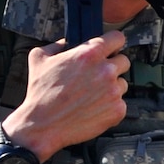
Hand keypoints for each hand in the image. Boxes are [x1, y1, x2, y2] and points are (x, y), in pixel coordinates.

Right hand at [5, 30, 132, 161]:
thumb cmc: (40, 93)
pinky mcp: (118, 110)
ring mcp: (113, 91)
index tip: (112, 48)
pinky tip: (93, 108)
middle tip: (98, 76)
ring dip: (111, 87)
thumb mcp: (39, 58)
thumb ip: (57, 45)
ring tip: (91, 95)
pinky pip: (120, 103)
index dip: (114, 43)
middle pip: (124, 61)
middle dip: (113, 66)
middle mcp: (106, 71)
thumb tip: (67, 42)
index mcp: (89, 54)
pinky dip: (110, 106)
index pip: (117, 38)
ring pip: (122, 83)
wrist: (43, 124)